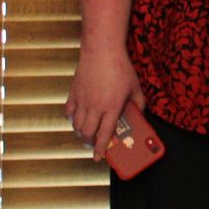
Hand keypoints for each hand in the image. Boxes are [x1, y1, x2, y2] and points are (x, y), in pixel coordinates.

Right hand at [65, 43, 144, 159]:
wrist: (102, 51)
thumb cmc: (120, 68)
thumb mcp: (135, 87)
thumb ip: (139, 103)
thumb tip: (140, 114)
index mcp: (112, 108)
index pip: (104, 134)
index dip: (100, 149)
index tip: (99, 158)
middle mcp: (95, 107)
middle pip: (87, 134)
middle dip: (89, 143)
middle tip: (93, 144)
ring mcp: (82, 101)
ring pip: (76, 125)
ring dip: (80, 132)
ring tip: (86, 132)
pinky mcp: (73, 93)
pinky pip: (68, 112)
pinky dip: (71, 118)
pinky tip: (77, 117)